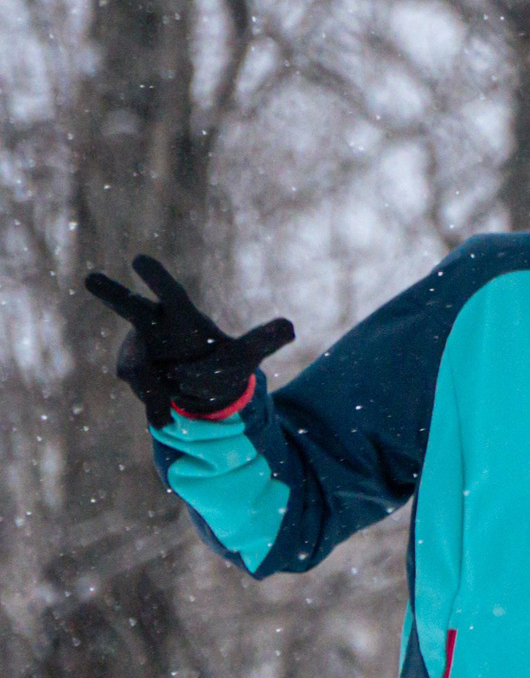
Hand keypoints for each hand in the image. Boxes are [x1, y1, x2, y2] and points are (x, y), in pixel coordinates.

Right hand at [83, 255, 295, 428]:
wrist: (203, 388)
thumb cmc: (224, 362)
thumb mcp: (247, 355)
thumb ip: (265, 340)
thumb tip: (290, 327)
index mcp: (181, 315)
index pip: (171, 293)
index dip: (157, 278)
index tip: (139, 259)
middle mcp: (153, 327)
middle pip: (130, 308)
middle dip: (112, 294)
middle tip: (90, 277)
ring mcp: (138, 351)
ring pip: (136, 368)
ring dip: (156, 386)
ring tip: (183, 394)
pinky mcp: (134, 376)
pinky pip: (142, 391)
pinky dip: (158, 406)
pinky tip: (171, 418)